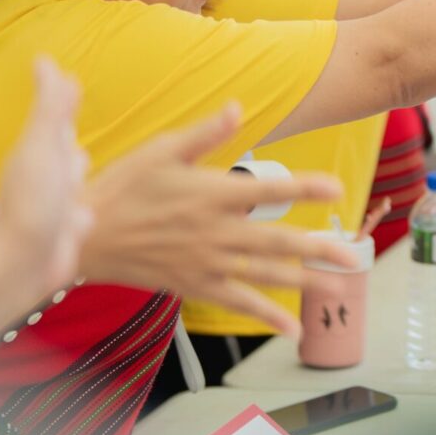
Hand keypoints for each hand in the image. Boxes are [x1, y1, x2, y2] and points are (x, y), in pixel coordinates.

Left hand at [0, 60, 94, 294]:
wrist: (24, 263)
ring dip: (80, 182)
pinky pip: (83, 216)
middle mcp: (45, 176)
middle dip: (73, 147)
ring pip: (78, 185)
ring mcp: (54, 205)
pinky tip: (81, 221)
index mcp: (40, 149)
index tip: (67, 83)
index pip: (56, 119)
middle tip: (72, 134)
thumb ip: (51, 104)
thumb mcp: (44, 142)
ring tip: (81, 179)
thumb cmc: (32, 199)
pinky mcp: (64, 232)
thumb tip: (44, 60)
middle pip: (70, 152)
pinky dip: (83, 217)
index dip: (62, 102)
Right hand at [80, 104, 349, 336]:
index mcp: (211, 194)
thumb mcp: (160, 151)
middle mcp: (215, 232)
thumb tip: (237, 106)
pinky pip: (239, 303)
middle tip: (353, 256)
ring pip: (266, 276)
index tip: (336, 188)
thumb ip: (204, 133)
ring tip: (339, 289)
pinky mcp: (195, 285)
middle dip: (319, 249)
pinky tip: (293, 328)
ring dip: (305, 284)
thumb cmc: (121, 188)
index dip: (305, 188)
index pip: (268, 189)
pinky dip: (268, 316)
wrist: (82, 238)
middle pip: (277, 242)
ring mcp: (207, 263)